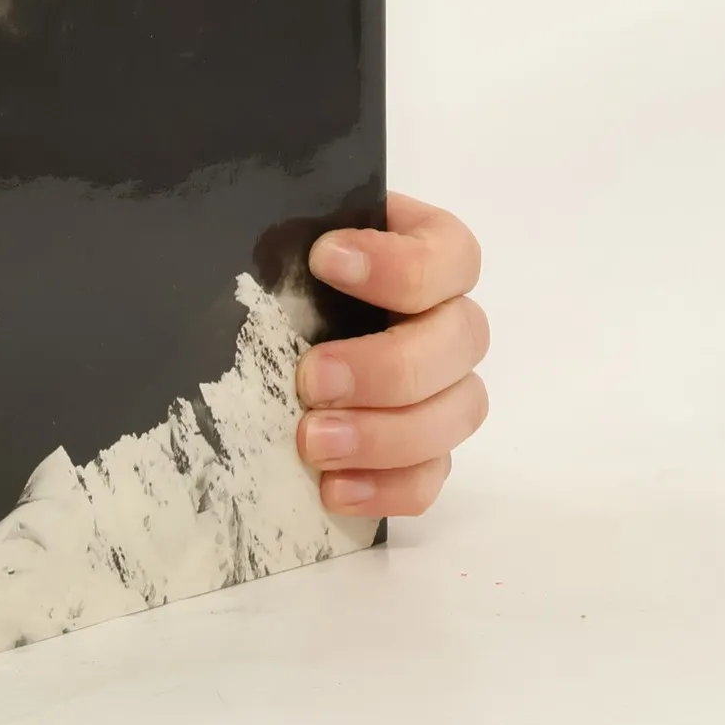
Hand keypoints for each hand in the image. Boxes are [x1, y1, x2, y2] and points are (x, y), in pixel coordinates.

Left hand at [295, 194, 488, 518]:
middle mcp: (448, 318)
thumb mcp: (289, 234)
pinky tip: (334, 490)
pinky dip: (389, 487)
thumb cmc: (284, 263)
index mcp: (428, 250)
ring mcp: (445, 386)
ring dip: (387, 435)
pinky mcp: (424, 446)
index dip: (399, 264)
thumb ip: (290, 236)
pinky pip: (432, 474)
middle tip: (313, 380)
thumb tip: (264, 249)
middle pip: (460, 342)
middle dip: (387, 366)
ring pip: (457, 412)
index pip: (448, 255)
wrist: (272, 316)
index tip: (324, 260)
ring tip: (314, 444)